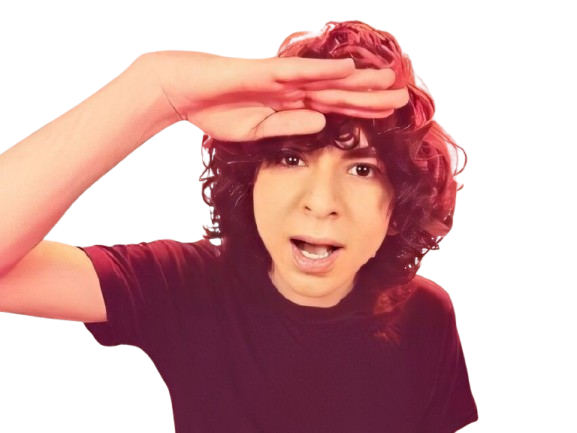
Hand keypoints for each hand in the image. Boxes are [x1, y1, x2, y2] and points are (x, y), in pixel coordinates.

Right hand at [147, 49, 408, 141]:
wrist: (185, 91)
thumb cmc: (218, 111)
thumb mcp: (257, 131)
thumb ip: (288, 128)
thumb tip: (322, 125)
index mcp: (291, 105)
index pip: (334, 108)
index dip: (362, 110)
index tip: (390, 114)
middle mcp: (292, 89)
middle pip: (339, 93)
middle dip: (371, 96)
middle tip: (404, 97)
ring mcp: (280, 79)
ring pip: (326, 79)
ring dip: (357, 80)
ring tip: (389, 80)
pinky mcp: (264, 71)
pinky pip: (298, 72)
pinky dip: (323, 70)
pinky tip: (349, 69)